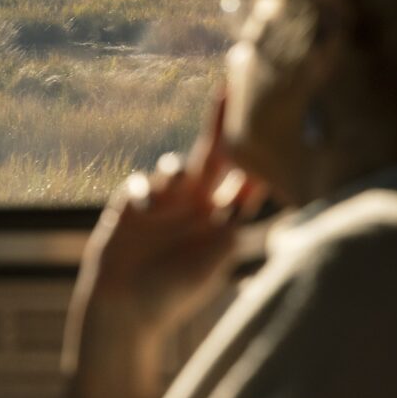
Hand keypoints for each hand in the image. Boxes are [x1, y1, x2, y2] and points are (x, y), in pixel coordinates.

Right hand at [62, 96, 266, 397]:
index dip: (256, 151)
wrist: (123, 311)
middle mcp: (195, 206)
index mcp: (221, 220)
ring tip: (179, 183)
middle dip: (221, 123)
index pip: (244, 178)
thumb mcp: (210, 265)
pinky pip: (140, 183)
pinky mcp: (131, 205)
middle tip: (232, 86)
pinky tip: (144, 208)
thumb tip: (247, 205)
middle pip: (212, 155)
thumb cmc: (172, 296)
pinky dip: (145, 190)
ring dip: (177, 169)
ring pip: (174, 166)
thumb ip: (227, 232)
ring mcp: (163, 203)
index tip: (273, 120)